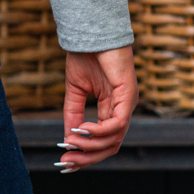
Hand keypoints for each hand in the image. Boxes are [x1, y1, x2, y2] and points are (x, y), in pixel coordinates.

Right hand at [58, 45, 137, 171]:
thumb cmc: (87, 56)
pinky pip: (117, 123)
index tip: (64, 161)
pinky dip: (99, 131)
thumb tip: (67, 138)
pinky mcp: (129, 95)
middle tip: (66, 161)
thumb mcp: (75, 90)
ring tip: (71, 141)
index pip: (104, 140)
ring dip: (90, 145)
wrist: (92, 32)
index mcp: (112, 108)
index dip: (85, 154)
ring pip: (114, 138)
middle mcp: (123, 109)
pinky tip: (82, 130)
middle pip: (111, 146)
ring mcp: (128, 102)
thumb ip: (73, 114)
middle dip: (88, 157)